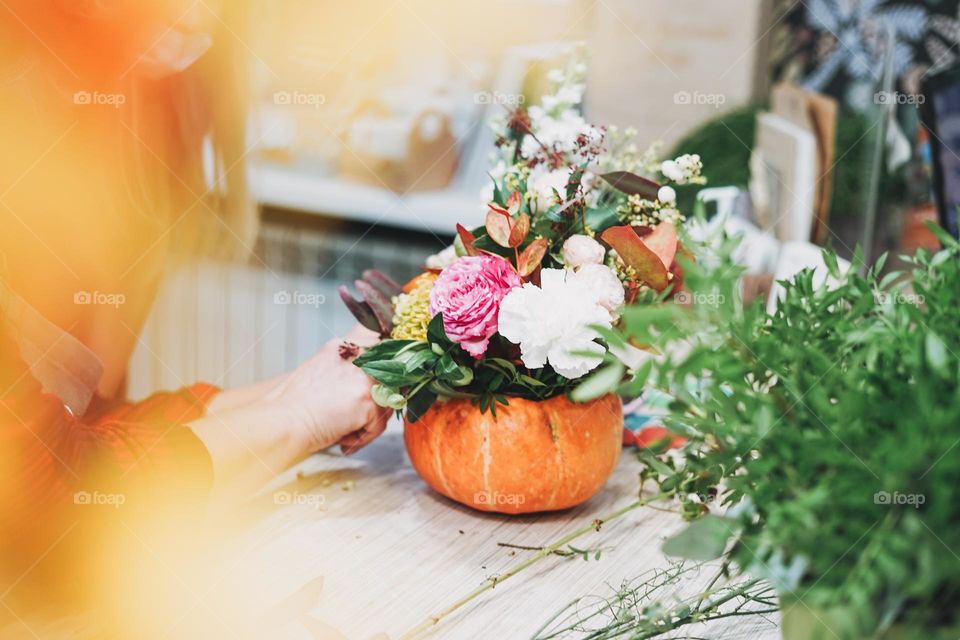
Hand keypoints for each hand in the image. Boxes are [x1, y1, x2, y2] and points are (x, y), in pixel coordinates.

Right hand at [267, 325, 390, 454]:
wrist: (281, 422)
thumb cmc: (292, 407)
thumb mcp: (320, 375)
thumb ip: (346, 373)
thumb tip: (368, 388)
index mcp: (343, 347)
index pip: (382, 353)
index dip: (383, 376)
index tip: (374, 393)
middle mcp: (357, 356)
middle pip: (390, 380)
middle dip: (377, 404)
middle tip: (354, 419)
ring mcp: (364, 377)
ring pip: (385, 405)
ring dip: (367, 423)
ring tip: (340, 430)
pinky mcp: (368, 400)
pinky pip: (378, 426)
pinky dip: (362, 438)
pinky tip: (340, 437)